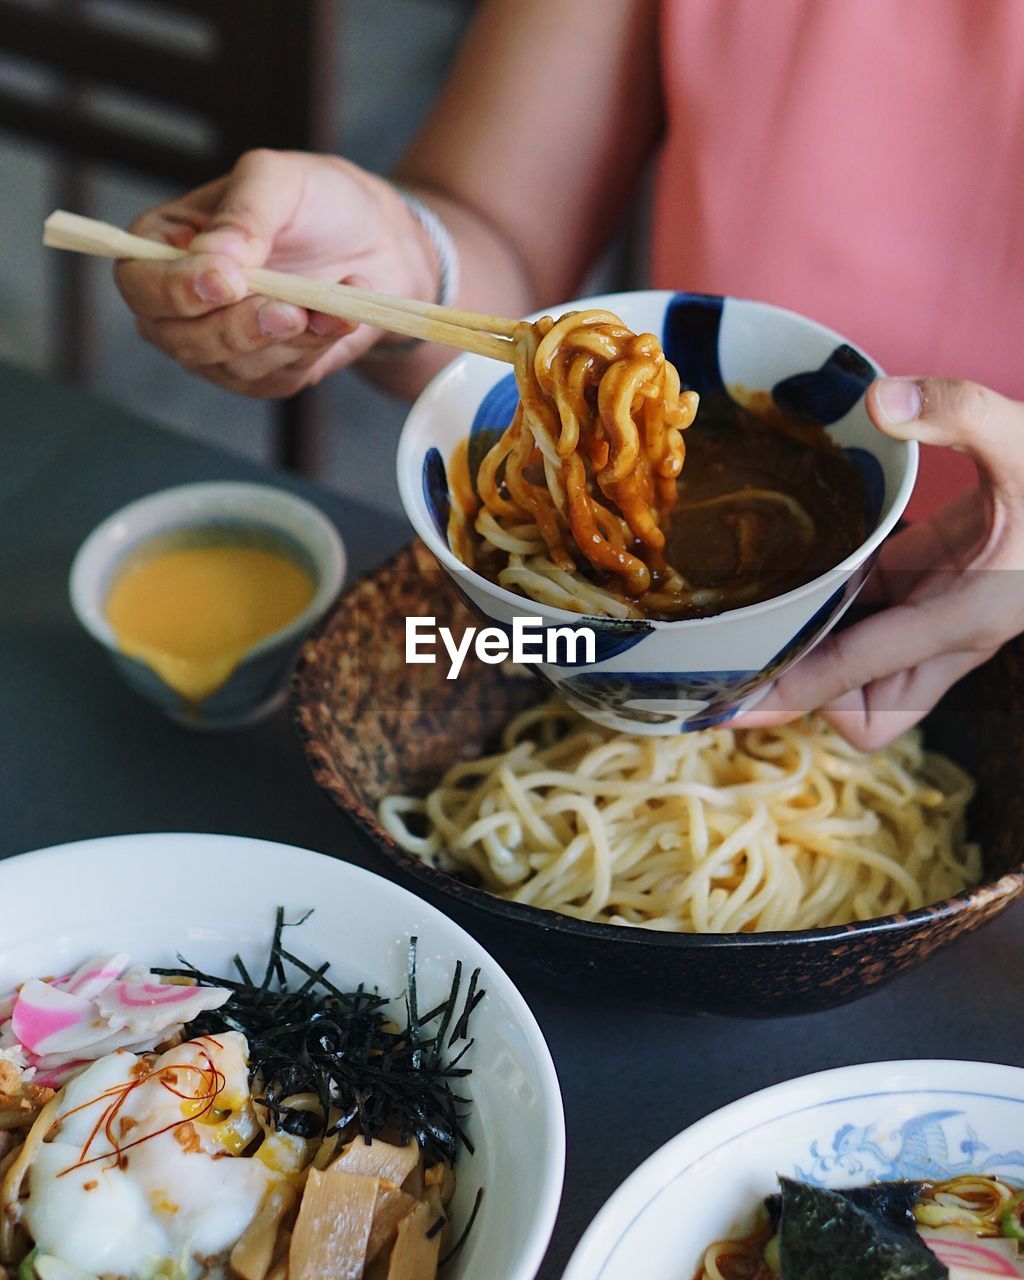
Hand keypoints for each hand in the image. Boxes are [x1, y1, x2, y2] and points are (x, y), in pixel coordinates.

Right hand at [114, 150, 436, 396]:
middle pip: (175, 337)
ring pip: (229, 366)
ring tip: (327, 306)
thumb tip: (216, 259)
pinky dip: (312, 351)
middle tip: (289, 309)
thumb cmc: (316, 200)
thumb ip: (245, 213)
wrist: (376, 242)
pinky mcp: (263, 374)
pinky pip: (275, 380)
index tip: (229, 282)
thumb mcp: (280, 179)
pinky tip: (338, 320)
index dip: (176, 290)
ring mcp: (218, 344)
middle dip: (234, 328)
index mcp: (164, 245)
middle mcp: (179, 303)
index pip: (139, 282)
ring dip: (284, 341)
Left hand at [737, 377, 1023, 748]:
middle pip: (870, 710)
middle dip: (812, 694)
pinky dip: (837, 606)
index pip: (864, 671)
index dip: (794, 689)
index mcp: (970, 616)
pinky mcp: (939, 588)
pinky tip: (799, 569)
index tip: (732, 703)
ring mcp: (945, 617)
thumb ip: (962, 413)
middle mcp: (952, 633)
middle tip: (747, 654)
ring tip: (750, 619)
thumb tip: (881, 399)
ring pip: (869, 672)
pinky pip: (874, 620)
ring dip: (817, 652)